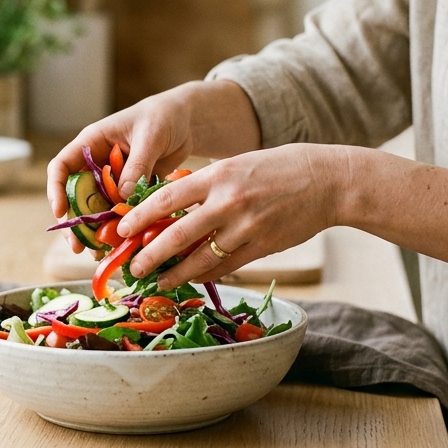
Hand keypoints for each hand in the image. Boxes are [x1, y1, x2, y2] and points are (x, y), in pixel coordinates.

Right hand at [46, 81, 261, 252]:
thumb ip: (136, 166)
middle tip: (77, 246)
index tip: (60, 212)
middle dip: (75, 222)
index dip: (57, 190)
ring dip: (97, 230)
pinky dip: (120, 228)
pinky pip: (120, 212)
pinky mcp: (130, 191)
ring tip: (99, 253)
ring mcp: (113, 179)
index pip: (62, 166)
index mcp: (92, 143)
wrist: (187, 121)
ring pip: (97, 208)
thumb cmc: (164, 117)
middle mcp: (97, 163)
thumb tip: (122, 198)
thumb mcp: (150, 137)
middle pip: (76, 195)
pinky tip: (123, 245)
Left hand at [120, 143, 345, 289]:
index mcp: (217, 176)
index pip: (167, 198)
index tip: (122, 230)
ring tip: (158, 282)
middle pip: (177, 234)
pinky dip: (205, 275)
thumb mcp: (235, 165)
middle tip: (133, 268)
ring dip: (175, 274)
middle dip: (149, 255)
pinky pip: (226, 266)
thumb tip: (170, 206)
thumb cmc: (277, 169)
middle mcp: (228, 202)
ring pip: (200, 258)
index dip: (140, 217)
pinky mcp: (262, 246)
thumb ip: (205, 184)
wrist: (326, 181)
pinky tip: (191, 279)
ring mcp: (246, 227)